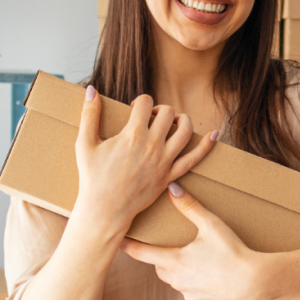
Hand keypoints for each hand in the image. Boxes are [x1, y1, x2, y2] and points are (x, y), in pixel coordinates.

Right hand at [74, 85, 216, 232]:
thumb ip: (89, 115)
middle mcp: (153, 145)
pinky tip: (214, 135)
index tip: (134, 109)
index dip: (140, 101)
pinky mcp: (170, 175)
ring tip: (172, 121)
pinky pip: (194, 159)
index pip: (146, 102)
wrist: (105, 211)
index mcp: (132, 134)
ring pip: (184, 130)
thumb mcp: (84, 144)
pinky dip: (206, 145)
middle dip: (159, 109)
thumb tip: (90, 89)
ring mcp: (164, 161)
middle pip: (167, 113)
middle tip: (149, 118)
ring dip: (181, 120)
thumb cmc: (92, 178)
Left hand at [119, 182, 270, 299]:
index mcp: (175, 260)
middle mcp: (177, 279)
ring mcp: (189, 293)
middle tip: (165, 243)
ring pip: (173, 278)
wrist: (255, 283)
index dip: (128, 246)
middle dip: (160, 255)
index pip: (142, 253)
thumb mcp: (212, 225)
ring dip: (176, 268)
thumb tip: (172, 187)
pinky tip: (207, 270)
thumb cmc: (233, 252)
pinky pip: (189, 288)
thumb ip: (190, 207)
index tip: (116, 240)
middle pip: (158, 266)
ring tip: (189, 255)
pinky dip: (192, 279)